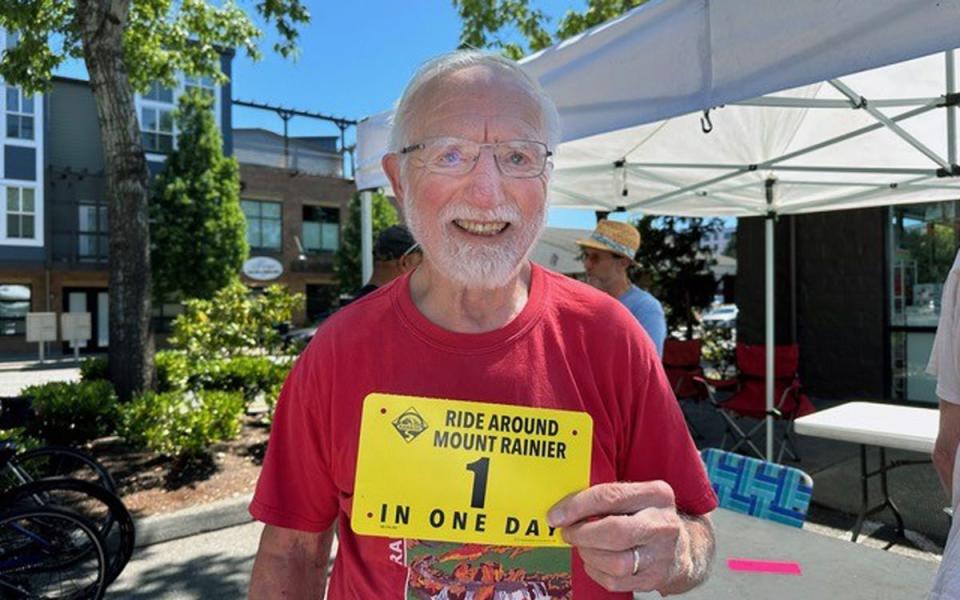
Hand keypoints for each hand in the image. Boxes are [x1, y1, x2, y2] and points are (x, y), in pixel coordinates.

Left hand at [547, 481, 690, 593]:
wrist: (683, 547)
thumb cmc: (646, 516)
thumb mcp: (635, 496)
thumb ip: (605, 497)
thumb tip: (562, 509)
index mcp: (657, 495)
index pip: (610, 496)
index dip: (577, 506)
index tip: (556, 515)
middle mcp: (664, 524)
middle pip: (614, 532)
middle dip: (582, 534)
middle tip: (568, 533)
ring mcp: (663, 554)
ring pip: (615, 562)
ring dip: (589, 554)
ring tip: (582, 546)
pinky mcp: (655, 578)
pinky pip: (616, 581)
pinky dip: (596, 571)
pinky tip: (594, 561)